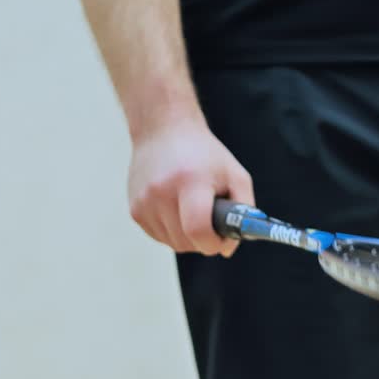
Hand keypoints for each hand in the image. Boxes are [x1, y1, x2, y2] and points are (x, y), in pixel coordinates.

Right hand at [128, 118, 254, 256]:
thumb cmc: (204, 154)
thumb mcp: (235, 174)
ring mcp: (144, 202)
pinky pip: (159, 237)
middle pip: (185, 241)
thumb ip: (244, 210)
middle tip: (211, 220)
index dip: (213, 243)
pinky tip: (177, 209)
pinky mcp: (134, 209)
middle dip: (203, 240)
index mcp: (190, 180)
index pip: (198, 229)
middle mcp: (161, 192)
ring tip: (193, 209)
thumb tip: (227, 248)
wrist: (164, 130)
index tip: (221, 239)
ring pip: (172, 243)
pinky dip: (172, 231)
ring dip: (187, 237)